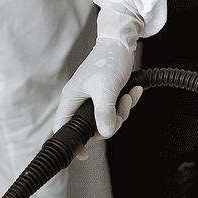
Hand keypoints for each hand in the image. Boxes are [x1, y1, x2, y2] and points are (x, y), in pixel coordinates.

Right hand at [55, 38, 142, 159]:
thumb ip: (104, 113)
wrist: (122, 43)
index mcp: (72, 98)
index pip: (62, 126)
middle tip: (120, 111)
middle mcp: (80, 100)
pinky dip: (127, 103)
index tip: (84, 155)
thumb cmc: (108, 60)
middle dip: (111, 123)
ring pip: (107, 119)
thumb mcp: (105, 89)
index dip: (72, 142)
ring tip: (128, 97)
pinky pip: (116, 108)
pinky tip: (134, 92)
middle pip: (92, 127)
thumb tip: (104, 133)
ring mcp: (94, 98)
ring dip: (122, 112)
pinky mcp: (106, 94)